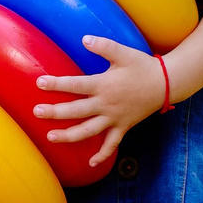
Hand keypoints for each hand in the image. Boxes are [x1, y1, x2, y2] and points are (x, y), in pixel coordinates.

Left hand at [33, 36, 168, 168]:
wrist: (166, 84)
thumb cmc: (142, 66)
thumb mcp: (124, 52)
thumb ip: (103, 46)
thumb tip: (84, 39)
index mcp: (104, 85)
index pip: (75, 85)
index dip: (57, 84)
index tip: (40, 83)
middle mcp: (106, 104)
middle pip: (76, 111)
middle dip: (55, 112)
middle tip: (36, 112)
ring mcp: (114, 119)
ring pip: (88, 131)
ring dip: (69, 136)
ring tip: (51, 137)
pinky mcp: (123, 127)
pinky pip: (112, 145)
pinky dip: (102, 155)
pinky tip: (90, 163)